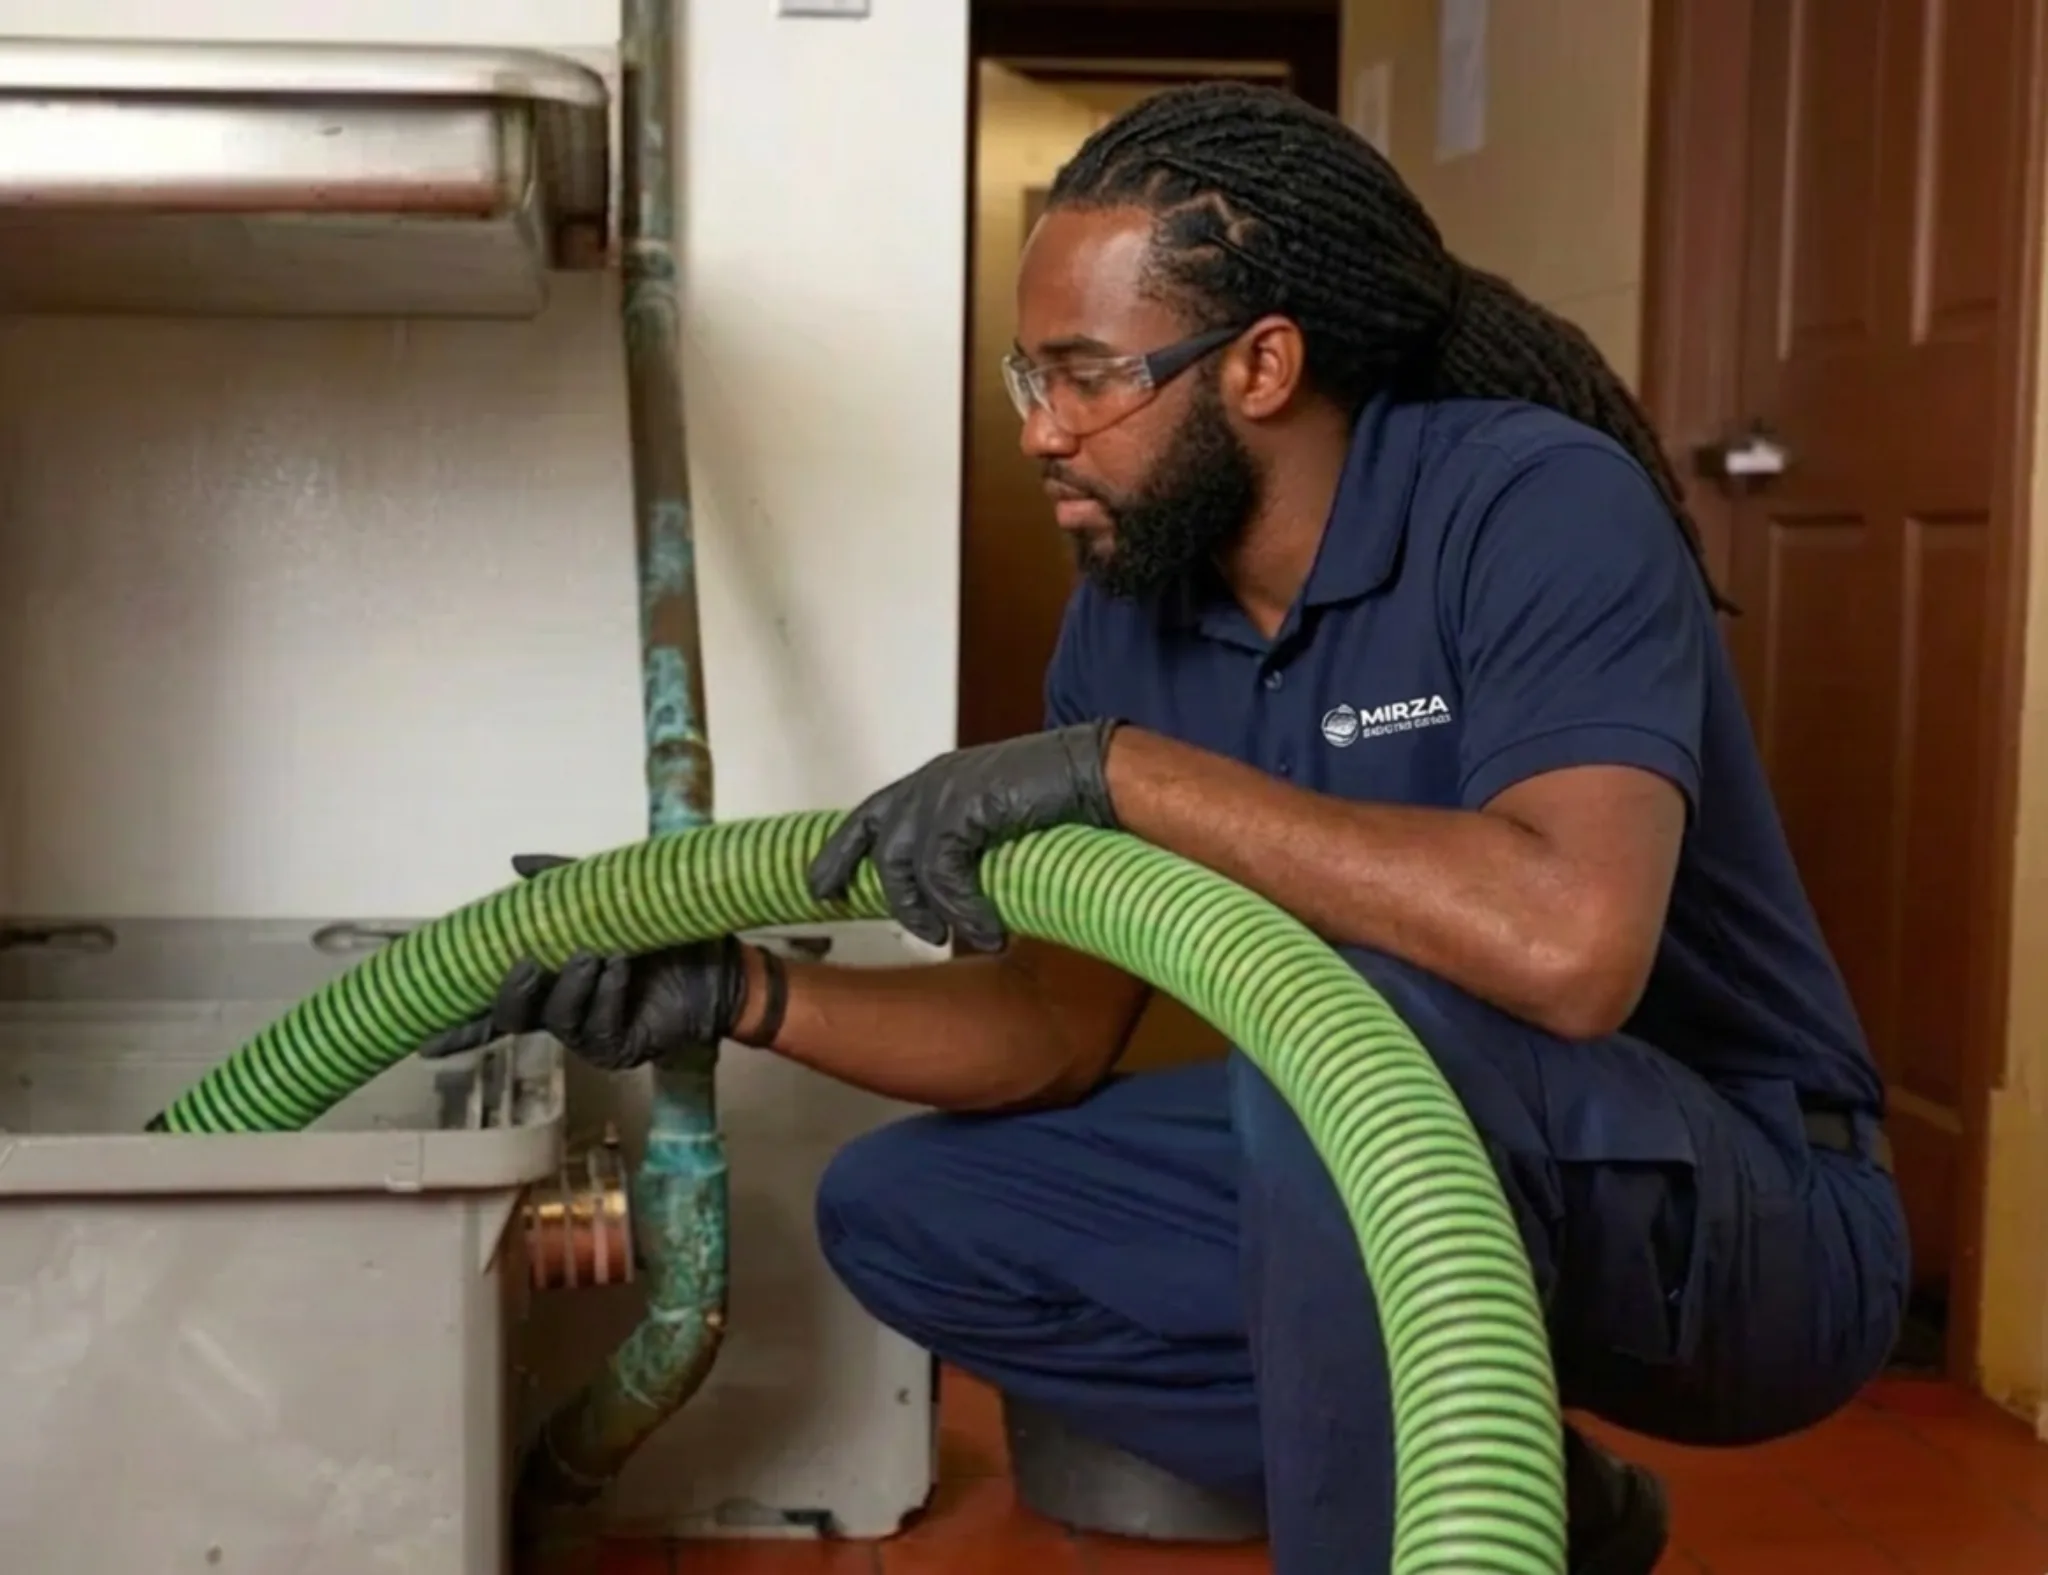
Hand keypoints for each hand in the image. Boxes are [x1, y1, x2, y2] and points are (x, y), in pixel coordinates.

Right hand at [417, 854, 752, 1069]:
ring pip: (554, 1018)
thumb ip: (564, 883)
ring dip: (571, 983)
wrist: (726, 962)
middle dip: (511, 992)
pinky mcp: (618, 1047)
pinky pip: (596, 1023)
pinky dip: (605, 992)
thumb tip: (516, 862)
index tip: (423, 1034)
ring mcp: (588, 1034)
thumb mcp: (612, 895)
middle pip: (512, 1016)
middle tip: (526, 964)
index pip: (496, 1003)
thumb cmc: (669, 931)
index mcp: (553, 980)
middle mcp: (563, 1011)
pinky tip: (620, 968)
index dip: (459, 1022)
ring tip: (598, 952)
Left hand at [806, 720, 1120, 951]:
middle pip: (870, 837)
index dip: (841, 852)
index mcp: (934, 783)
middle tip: (843, 906)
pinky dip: (963, 910)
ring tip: (946, 937)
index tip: (821, 885)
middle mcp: (930, 783)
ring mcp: (944, 793)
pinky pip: (943, 874)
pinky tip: (990, 931)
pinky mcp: (964, 808)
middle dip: (848, 874)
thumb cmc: (1057, 800)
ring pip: (903, 866)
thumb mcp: (994, 824)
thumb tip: (947, 895)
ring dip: (925, 911)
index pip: (869, 816)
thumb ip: (964, 846)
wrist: (1095, 773)